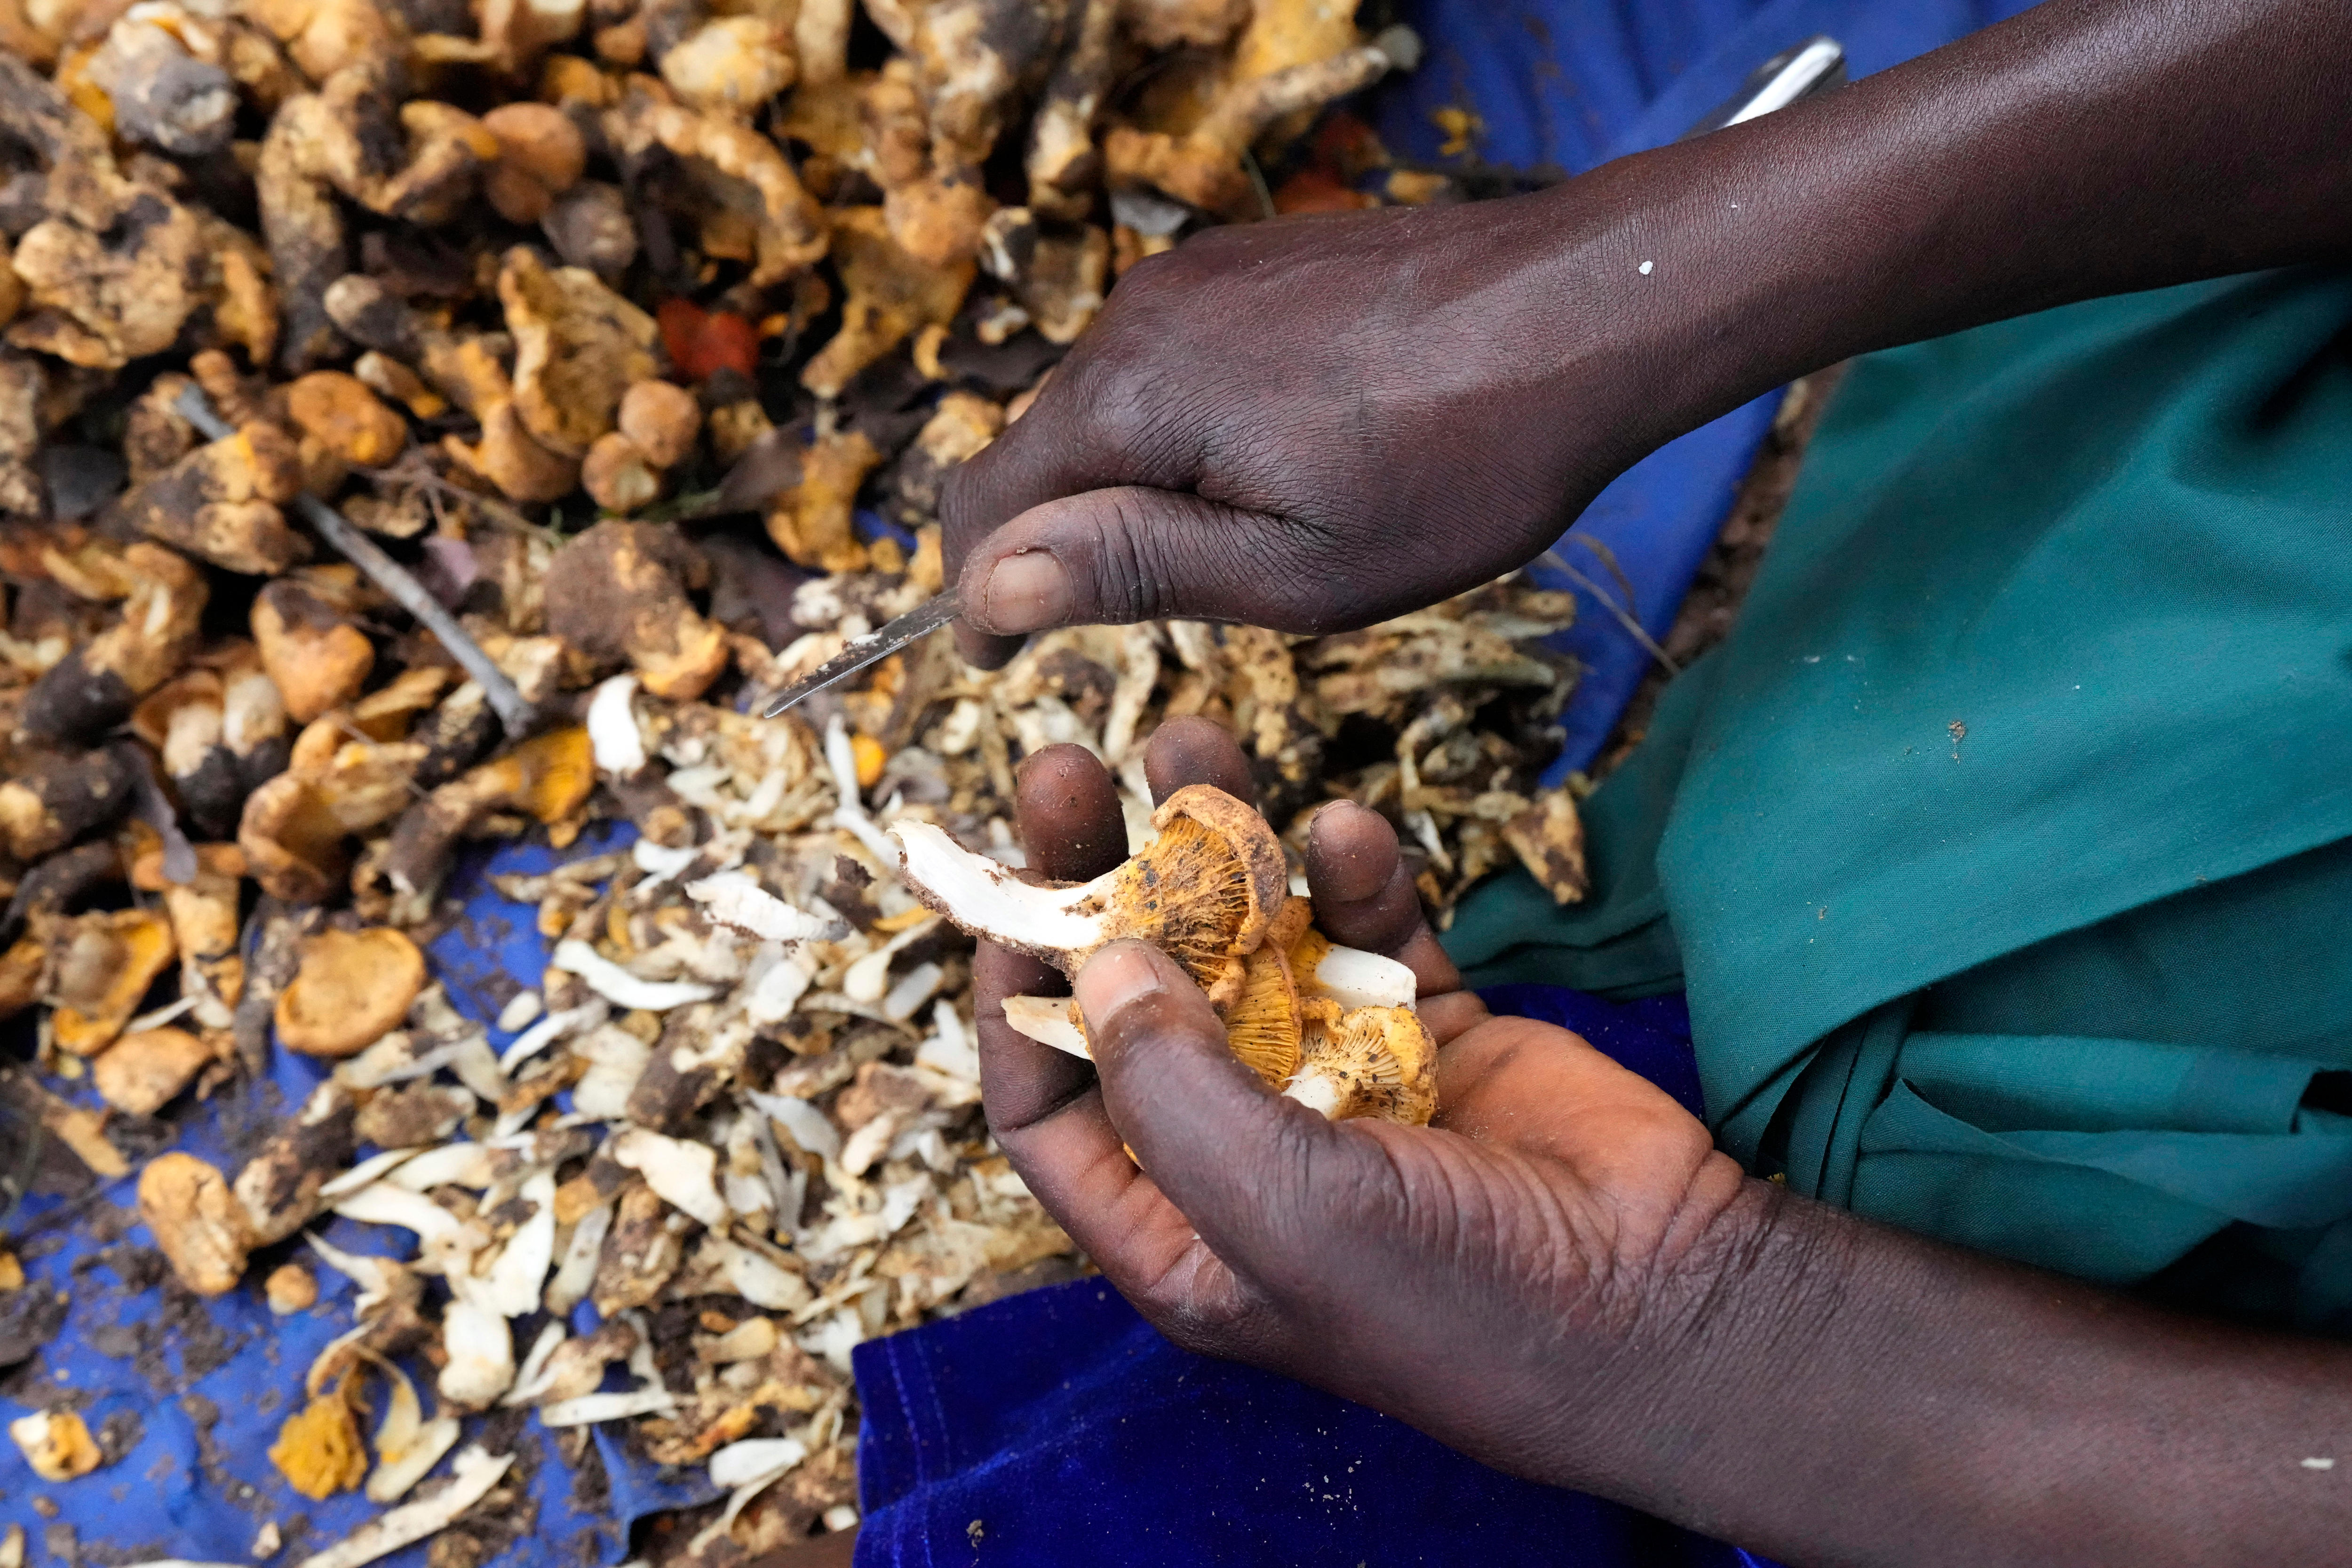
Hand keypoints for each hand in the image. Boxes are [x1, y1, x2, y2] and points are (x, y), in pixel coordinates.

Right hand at [941, 192, 1699, 667]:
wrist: (1592, 309)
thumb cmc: (1462, 461)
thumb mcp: (1296, 567)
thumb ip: (1131, 567)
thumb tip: (988, 585)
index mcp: (1131, 399)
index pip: (986, 505)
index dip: (978, 596)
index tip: (993, 661)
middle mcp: (1138, 317)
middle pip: (1038, 450)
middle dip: (1054, 542)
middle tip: (1113, 625)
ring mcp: (1195, 278)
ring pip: (1105, 406)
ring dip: (1123, 485)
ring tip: (1218, 548)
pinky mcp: (1250, 263)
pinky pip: (1168, 361)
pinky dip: (1175, 430)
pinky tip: (1265, 468)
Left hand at [974, 718, 1756, 1486]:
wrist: (1661, 1300)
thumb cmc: (1453, 1297)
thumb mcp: (1281, 1210)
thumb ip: (1175, 1089)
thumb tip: (1094, 965)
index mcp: (1179, 1225)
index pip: (1050, 1106)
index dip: (1011, 1002)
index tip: (994, 896)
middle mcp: (1243, 1147)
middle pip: (1138, 995)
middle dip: (1099, 882)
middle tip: (1065, 767)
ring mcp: (1339, 1081)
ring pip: (1249, 939)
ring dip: (1220, 845)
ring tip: (1194, 739)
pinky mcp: (1429, 1030)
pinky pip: (1365, 932)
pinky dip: (1353, 878)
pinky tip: (1349, 832)